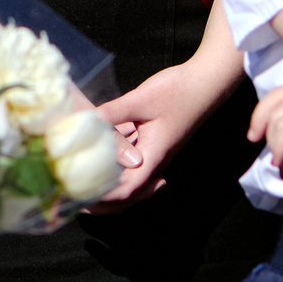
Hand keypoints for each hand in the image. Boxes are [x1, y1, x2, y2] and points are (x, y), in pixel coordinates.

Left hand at [95, 57, 234, 205]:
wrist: (204, 83)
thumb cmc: (177, 91)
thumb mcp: (141, 99)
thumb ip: (113, 113)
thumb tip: (85, 124)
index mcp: (152, 156)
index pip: (128, 189)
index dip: (105, 196)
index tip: (81, 195)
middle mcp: (154, 159)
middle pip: (129, 192)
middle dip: (104, 198)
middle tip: (78, 197)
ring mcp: (154, 152)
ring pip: (130, 177)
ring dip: (109, 182)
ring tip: (83, 180)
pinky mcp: (152, 141)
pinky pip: (132, 160)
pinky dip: (115, 162)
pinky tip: (99, 151)